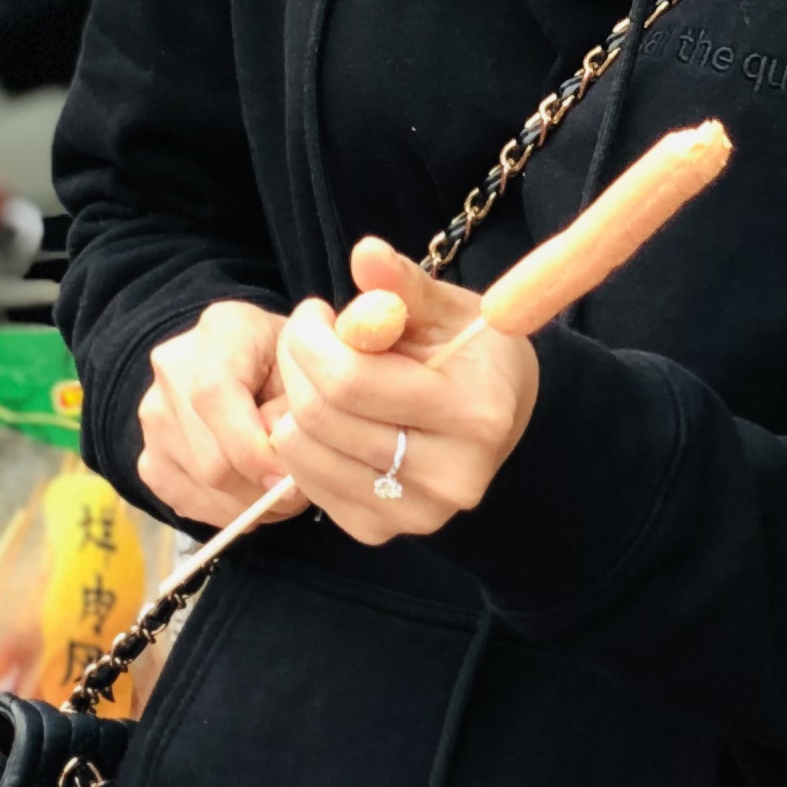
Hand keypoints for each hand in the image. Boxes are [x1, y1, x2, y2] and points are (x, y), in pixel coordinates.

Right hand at [135, 300, 292, 527]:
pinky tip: (248, 494)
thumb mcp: (310, 373)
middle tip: (296, 495)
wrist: (252, 363)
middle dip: (259, 489)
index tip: (288, 480)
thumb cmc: (291, 368)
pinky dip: (223, 511)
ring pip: (200, 484)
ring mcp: (153, 414)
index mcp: (222, 330)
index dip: (252, 449)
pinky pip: (184, 500)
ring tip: (278, 492)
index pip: (215, 395)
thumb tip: (277, 468)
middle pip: (209, 455)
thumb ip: (297, 412)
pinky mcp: (149, 456)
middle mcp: (173, 368)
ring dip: (247, 504)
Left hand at [263, 237, 541, 545]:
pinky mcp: (381, 531)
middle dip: (295, 366)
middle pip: (319, 417)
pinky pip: (305, 485)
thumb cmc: (467, 354)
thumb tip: (365, 254)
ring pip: (301, 454)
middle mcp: (453, 476)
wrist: (497, 420)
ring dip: (289, 405)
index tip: (314, 313)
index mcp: (475, 412)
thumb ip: (404, 285)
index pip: (348, 381)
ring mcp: (417, 513)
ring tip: (315, 376)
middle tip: (304, 338)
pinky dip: (301, 446)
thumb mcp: (445, 309)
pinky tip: (325, 419)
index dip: (311, 339)